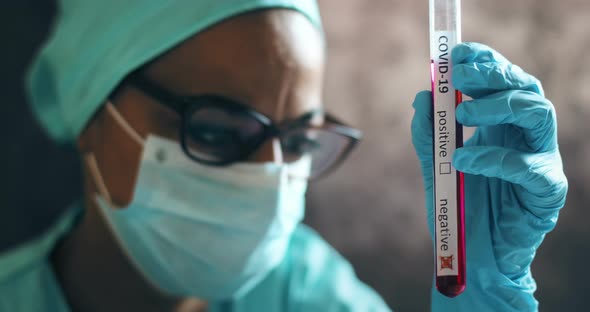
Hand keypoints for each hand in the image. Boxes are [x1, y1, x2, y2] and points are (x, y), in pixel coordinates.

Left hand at [411, 42, 567, 310]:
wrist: (472, 256)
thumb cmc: (458, 208)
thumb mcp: (434, 166)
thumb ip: (429, 134)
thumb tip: (422, 97)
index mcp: (501, 126)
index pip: (502, 80)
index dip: (485, 61)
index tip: (457, 53)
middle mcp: (524, 137)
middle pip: (525, 87)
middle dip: (494, 73)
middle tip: (461, 74)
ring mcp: (540, 160)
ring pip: (538, 113)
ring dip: (498, 106)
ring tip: (462, 112)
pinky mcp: (547, 191)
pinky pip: (532, 167)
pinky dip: (496, 158)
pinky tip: (465, 160)